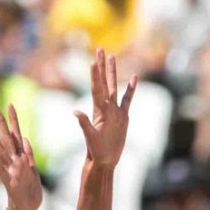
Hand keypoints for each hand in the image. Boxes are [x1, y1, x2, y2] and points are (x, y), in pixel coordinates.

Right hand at [0, 104, 42, 209]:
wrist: (27, 209)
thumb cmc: (29, 190)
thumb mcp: (32, 169)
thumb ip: (28, 153)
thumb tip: (23, 138)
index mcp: (20, 157)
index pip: (15, 134)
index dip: (13, 120)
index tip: (10, 104)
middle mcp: (12, 161)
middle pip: (6, 138)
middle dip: (1, 122)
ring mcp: (9, 170)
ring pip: (0, 152)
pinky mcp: (8, 181)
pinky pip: (0, 169)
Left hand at [75, 49, 135, 166]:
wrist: (105, 159)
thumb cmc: (97, 150)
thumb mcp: (91, 138)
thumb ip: (84, 124)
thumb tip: (76, 112)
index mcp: (99, 110)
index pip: (96, 88)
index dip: (95, 75)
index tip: (93, 61)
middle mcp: (106, 107)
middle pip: (103, 82)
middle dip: (102, 66)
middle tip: (100, 50)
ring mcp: (115, 110)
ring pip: (114, 86)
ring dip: (113, 72)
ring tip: (112, 57)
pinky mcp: (123, 116)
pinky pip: (128, 99)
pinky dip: (131, 89)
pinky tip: (134, 78)